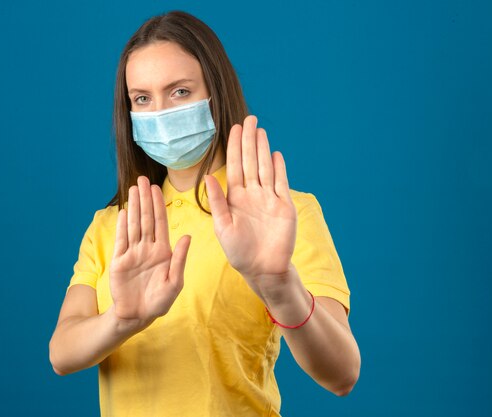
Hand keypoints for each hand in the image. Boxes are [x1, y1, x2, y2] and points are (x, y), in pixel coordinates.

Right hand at [109, 176, 190, 328]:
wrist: (138, 315)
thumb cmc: (160, 301)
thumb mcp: (175, 282)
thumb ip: (180, 259)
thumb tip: (187, 236)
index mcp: (163, 251)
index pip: (160, 223)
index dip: (158, 205)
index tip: (156, 188)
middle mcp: (147, 248)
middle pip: (146, 218)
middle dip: (144, 199)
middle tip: (142, 179)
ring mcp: (132, 253)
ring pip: (133, 225)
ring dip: (133, 206)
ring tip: (132, 189)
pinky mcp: (119, 261)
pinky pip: (121, 240)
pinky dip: (122, 225)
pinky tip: (123, 212)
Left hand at [204, 116, 296, 297]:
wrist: (263, 269)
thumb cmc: (239, 252)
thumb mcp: (223, 227)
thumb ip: (217, 202)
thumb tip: (207, 177)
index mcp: (235, 198)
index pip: (234, 167)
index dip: (234, 148)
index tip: (233, 129)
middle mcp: (252, 195)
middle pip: (251, 162)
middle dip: (249, 141)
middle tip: (249, 118)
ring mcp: (269, 199)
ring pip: (265, 168)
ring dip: (263, 149)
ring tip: (260, 130)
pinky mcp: (284, 206)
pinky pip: (281, 183)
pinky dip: (279, 168)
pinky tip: (275, 153)